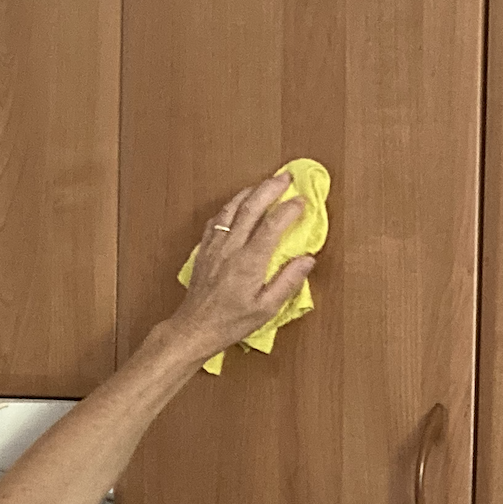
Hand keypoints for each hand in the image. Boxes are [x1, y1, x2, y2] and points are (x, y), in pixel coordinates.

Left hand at [164, 173, 315, 363]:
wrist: (195, 326)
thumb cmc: (232, 321)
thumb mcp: (267, 308)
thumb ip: (288, 282)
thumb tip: (307, 259)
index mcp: (249, 263)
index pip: (272, 226)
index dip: (289, 209)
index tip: (303, 200)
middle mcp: (230, 248)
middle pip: (251, 208)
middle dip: (269, 188)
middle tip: (285, 177)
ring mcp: (215, 246)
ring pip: (231, 209)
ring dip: (249, 192)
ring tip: (263, 183)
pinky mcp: (205, 248)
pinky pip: (217, 219)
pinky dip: (230, 206)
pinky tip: (237, 204)